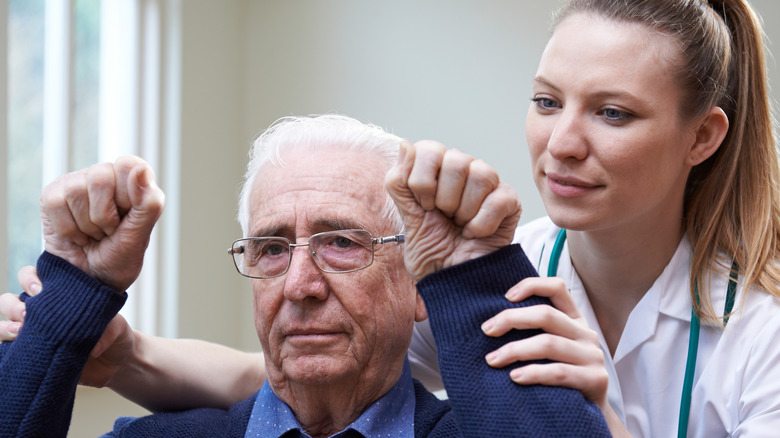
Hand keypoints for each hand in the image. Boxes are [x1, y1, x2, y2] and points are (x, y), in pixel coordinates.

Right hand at [0, 265, 135, 386]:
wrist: (117, 363)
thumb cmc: (115, 335)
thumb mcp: (118, 327)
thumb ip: (108, 330)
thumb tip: (94, 347)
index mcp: (58, 296)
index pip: (32, 278)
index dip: (29, 279)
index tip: (40, 289)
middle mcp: (41, 313)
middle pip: (8, 301)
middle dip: (12, 305)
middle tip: (27, 315)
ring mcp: (34, 335)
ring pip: (2, 326)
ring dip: (4, 327)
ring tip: (20, 332)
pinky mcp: (32, 357)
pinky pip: (7, 352)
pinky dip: (5, 349)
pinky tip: (14, 351)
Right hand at [39, 155, 164, 290]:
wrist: (90, 281)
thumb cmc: (119, 258)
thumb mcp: (140, 236)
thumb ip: (148, 203)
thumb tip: (140, 169)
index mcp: (133, 181)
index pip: (128, 165)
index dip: (127, 195)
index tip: (126, 218)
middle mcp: (105, 176)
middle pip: (100, 177)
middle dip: (104, 216)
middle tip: (108, 231)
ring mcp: (77, 183)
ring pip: (76, 191)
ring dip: (86, 225)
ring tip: (93, 234)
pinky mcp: (53, 195)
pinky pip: (55, 202)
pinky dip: (67, 228)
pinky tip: (76, 235)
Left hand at [385, 140, 521, 280]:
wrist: (453, 280)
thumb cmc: (431, 249)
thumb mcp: (406, 217)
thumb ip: (399, 182)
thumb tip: (404, 144)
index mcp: (435, 169)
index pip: (428, 149)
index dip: (422, 180)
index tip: (424, 206)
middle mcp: (463, 169)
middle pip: (455, 160)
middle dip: (443, 198)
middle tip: (444, 217)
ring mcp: (489, 183)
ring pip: (480, 174)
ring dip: (464, 210)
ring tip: (460, 225)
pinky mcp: (510, 201)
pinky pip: (497, 200)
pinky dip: (481, 224)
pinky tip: (474, 233)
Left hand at [481, 277, 608, 407]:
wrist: (588, 414)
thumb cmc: (560, 377)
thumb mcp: (551, 350)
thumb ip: (534, 332)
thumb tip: (491, 322)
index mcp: (574, 320)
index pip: (557, 288)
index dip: (531, 285)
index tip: (505, 296)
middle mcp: (586, 333)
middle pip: (546, 315)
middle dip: (511, 320)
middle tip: (486, 331)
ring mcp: (593, 356)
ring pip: (549, 344)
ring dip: (515, 350)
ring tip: (492, 359)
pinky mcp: (595, 380)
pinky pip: (559, 372)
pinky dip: (533, 373)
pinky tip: (514, 377)